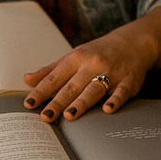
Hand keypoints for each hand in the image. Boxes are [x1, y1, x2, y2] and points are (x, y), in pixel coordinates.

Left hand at [22, 6, 160, 121]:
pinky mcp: (129, 81)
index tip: (29, 104)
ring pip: (94, 89)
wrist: (134, 43)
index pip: (55, 77)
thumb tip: (27, 79)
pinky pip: (122, 92)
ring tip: (69, 116)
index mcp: (76, 59)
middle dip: (58, 102)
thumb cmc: (98, 52)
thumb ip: (51, 70)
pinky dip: (115, 100)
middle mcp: (92, 65)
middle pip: (72, 86)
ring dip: (82, 102)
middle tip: (45, 117)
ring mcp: (111, 72)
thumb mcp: (73, 56)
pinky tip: (108, 109)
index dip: (41, 91)